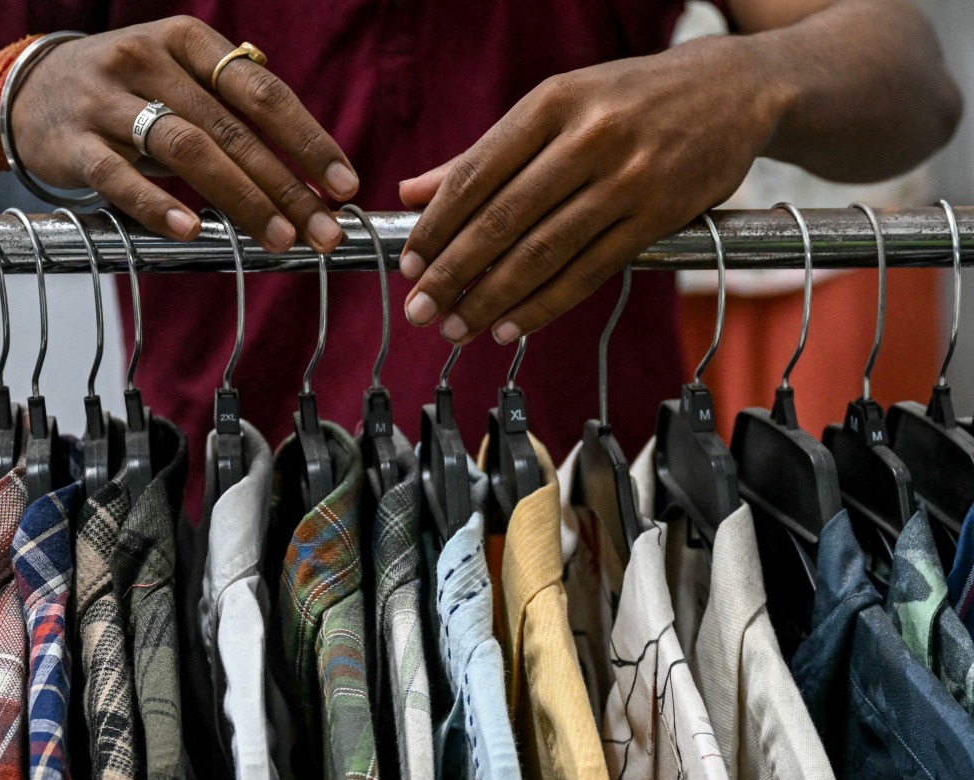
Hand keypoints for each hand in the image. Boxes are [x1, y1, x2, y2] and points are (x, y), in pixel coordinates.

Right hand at [10, 17, 358, 250]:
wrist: (26, 91)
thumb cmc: (127, 93)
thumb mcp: (181, 80)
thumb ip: (236, 111)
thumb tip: (311, 170)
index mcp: (188, 41)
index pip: (263, 93)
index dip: (309, 141)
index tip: (344, 186)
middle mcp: (149, 60)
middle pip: (233, 129)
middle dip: (287, 186)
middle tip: (323, 232)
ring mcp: (107, 99)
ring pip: (187, 148)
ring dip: (240, 198)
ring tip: (278, 239)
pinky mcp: (73, 142)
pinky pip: (119, 176)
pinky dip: (159, 204)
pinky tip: (193, 231)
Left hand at [397, 36, 785, 343]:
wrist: (733, 90)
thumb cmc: (629, 99)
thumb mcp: (557, 106)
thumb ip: (485, 153)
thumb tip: (412, 193)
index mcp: (551, 103)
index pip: (476, 173)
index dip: (437, 225)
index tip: (408, 263)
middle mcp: (587, 138)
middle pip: (503, 219)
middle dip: (452, 272)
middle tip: (419, 309)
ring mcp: (626, 179)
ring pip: (543, 252)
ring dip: (492, 299)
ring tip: (456, 328)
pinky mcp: (658, 217)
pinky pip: (590, 272)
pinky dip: (545, 306)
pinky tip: (511, 328)